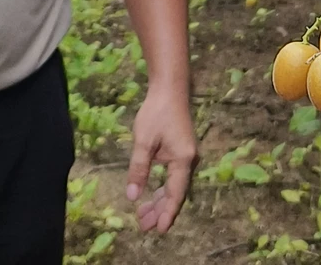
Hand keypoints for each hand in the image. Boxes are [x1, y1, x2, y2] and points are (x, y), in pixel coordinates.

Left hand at [125, 84, 197, 233]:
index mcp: (183, 159)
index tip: (160, 230)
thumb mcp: (143, 140)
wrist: (170, 89)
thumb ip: (138, 169)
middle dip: (159, 210)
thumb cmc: (157, 112)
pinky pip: (173, 177)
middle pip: (175, 193)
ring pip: (174, 186)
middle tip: (143, 225)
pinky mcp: (181, 151)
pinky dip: (162, 188)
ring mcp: (186, 156)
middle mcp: (189, 160)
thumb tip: (132, 196)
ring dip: (159, 200)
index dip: (167, 213)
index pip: (175, 193)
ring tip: (144, 216)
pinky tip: (151, 196)